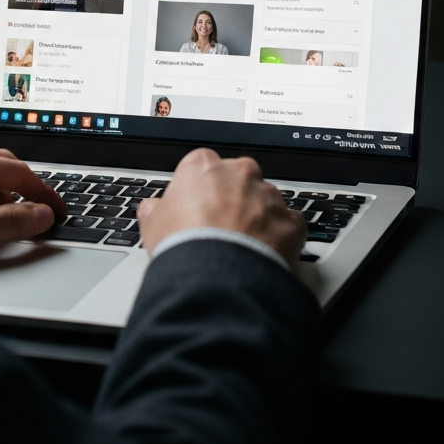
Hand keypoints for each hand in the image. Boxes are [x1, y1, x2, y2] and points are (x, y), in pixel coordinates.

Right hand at [136, 148, 306, 268]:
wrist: (217, 278)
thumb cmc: (185, 245)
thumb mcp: (152, 223)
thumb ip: (155, 209)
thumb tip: (152, 210)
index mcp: (204, 166)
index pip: (202, 167)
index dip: (199, 190)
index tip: (195, 208)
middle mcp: (240, 174)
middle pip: (238, 179)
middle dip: (233, 198)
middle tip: (219, 226)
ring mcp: (268, 197)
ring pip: (265, 201)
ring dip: (257, 218)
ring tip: (241, 247)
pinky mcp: (291, 222)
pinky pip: (288, 225)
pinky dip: (280, 238)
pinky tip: (264, 254)